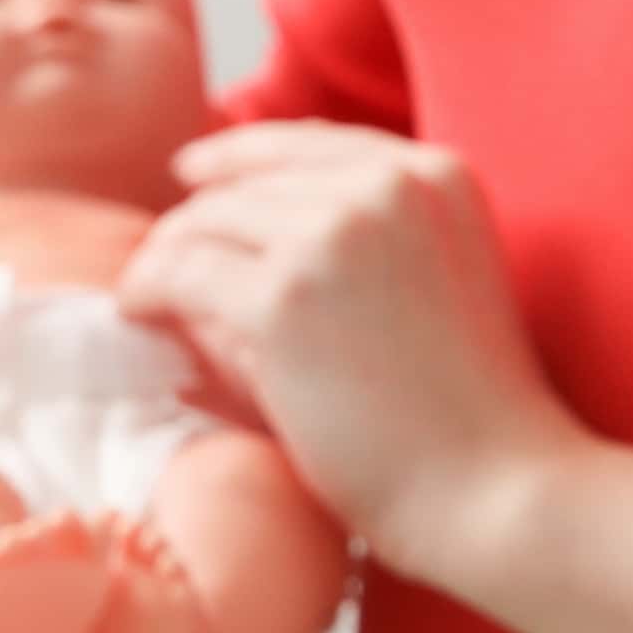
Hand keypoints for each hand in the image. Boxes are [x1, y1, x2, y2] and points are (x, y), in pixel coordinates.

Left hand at [119, 125, 570, 553]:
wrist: (496, 487)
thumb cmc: (470, 417)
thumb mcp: (437, 284)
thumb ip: (362, 242)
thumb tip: (233, 225)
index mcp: (437, 175)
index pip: (311, 146)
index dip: (242, 158)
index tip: (194, 175)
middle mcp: (387, 185)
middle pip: (250, 181)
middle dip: (199, 220)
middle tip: (160, 261)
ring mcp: (334, 235)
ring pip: (206, 221)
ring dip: (166, 258)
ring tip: (147, 296)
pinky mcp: (283, 298)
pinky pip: (179, 274)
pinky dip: (147, 291)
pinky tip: (137, 315)